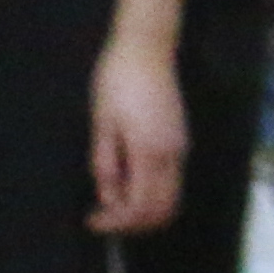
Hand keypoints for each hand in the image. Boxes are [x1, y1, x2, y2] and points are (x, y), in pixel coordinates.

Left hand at [89, 36, 185, 236]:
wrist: (147, 49)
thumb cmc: (117, 80)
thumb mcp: (101, 122)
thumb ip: (105, 163)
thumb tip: (107, 197)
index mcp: (150, 152)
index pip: (141, 207)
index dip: (116, 223)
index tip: (92, 221)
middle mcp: (173, 156)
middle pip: (163, 210)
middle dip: (133, 223)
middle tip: (103, 218)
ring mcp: (181, 149)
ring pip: (171, 199)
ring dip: (143, 210)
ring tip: (112, 201)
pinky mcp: (181, 142)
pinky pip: (171, 182)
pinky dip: (151, 193)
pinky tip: (126, 182)